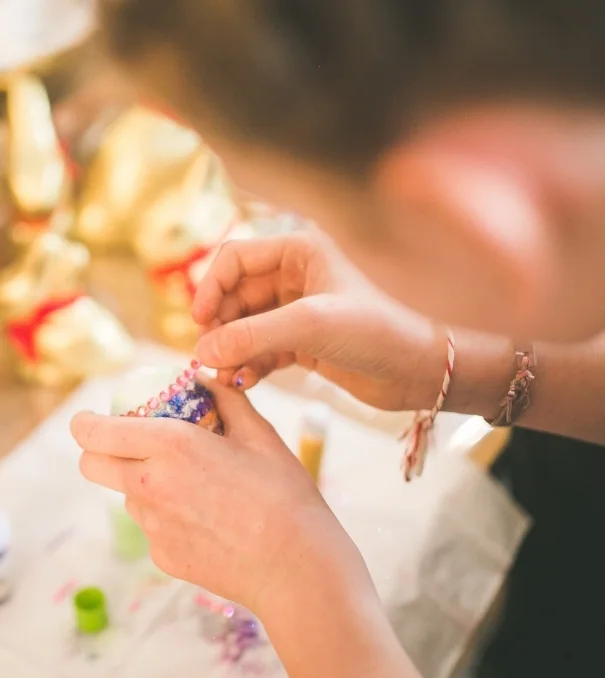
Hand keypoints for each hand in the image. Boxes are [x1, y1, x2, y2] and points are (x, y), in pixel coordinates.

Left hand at [71, 379, 348, 612]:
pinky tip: (211, 521)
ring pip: (126, 496)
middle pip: (91, 465)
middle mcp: (150, 486)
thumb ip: (226, 400)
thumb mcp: (260, 434)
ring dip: (144, 483)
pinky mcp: (163, 557)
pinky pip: (153, 527)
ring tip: (197, 487)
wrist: (296, 566)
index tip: (94, 420)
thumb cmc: (285, 495)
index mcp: (171, 446)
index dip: (87, 423)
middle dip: (101, 451)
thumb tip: (206, 379)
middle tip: (135, 446)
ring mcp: (153, 527)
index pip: (94, 432)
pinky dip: (169, 517)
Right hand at [194, 232, 444, 410]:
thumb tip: (202, 351)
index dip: (210, 287)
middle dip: (220, 325)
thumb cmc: (377, 331)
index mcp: (300, 251)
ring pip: (247, 326)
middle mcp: (298, 277)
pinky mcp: (305, 344)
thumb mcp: (311, 325)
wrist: (419, 370)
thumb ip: (253, 335)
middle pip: (236, 295)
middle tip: (209, 357)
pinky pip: (263, 349)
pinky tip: (245, 381)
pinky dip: (250, 364)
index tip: (198, 321)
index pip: (236, 258)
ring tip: (226, 376)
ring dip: (232, 349)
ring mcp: (300, 312)